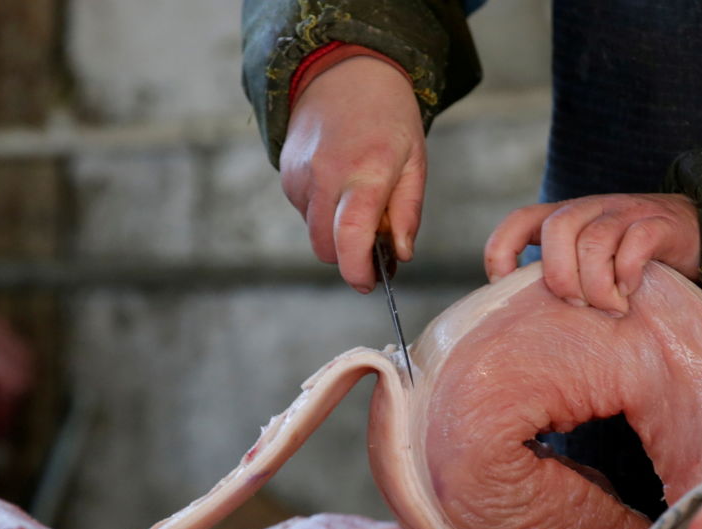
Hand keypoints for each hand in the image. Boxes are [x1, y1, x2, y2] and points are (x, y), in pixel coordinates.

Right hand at [279, 56, 426, 291]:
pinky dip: (323, 214)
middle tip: (377, 245)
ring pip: (315, 234)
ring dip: (337, 234)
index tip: (369, 283)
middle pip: (327, 248)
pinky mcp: (286, 175)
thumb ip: (407, 213)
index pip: (351, 237)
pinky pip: (305, 214)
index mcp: (365, 172)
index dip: (357, 271)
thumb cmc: (388, 118)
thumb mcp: (415, 162)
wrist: (344, 72)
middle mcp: (325, 176)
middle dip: (350, 257)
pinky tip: (339, 186)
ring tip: (360, 204)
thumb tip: (400, 256)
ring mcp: (300, 176)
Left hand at [484, 193, 700, 314]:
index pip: (521, 219)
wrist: (699, 235)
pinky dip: (627, 274)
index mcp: (568, 217)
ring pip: (595, 240)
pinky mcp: (660, 224)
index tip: (506, 283)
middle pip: (558, 228)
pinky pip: (635, 244)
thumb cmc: (633, 262)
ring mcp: (627, 213)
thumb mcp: (591, 266)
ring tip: (611, 307)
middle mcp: (593, 209)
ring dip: (597, 284)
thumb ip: (564, 278)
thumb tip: (527, 323)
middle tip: (579, 305)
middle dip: (562, 276)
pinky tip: (631, 291)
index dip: (503, 250)